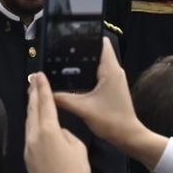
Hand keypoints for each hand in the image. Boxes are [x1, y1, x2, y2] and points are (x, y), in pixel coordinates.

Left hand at [23, 70, 90, 172]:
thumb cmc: (75, 172)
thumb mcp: (78, 147)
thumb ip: (66, 134)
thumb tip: (58, 133)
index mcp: (48, 130)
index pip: (45, 103)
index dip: (43, 88)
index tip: (39, 75)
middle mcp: (34, 136)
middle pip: (32, 110)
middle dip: (33, 94)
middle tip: (33, 80)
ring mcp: (28, 147)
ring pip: (29, 122)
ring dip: (31, 108)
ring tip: (33, 97)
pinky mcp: (27, 158)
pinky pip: (29, 135)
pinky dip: (32, 124)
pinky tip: (35, 122)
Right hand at [47, 40, 164, 165]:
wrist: (128, 136)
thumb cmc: (110, 120)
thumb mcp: (83, 109)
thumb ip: (62, 98)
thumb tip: (45, 90)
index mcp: (110, 69)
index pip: (101, 42)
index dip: (87, 36)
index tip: (70, 37)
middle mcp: (114, 70)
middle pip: (96, 51)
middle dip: (80, 50)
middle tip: (59, 51)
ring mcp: (114, 79)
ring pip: (96, 63)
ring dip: (82, 63)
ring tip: (62, 63)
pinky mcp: (111, 87)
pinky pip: (97, 74)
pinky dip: (86, 74)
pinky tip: (72, 79)